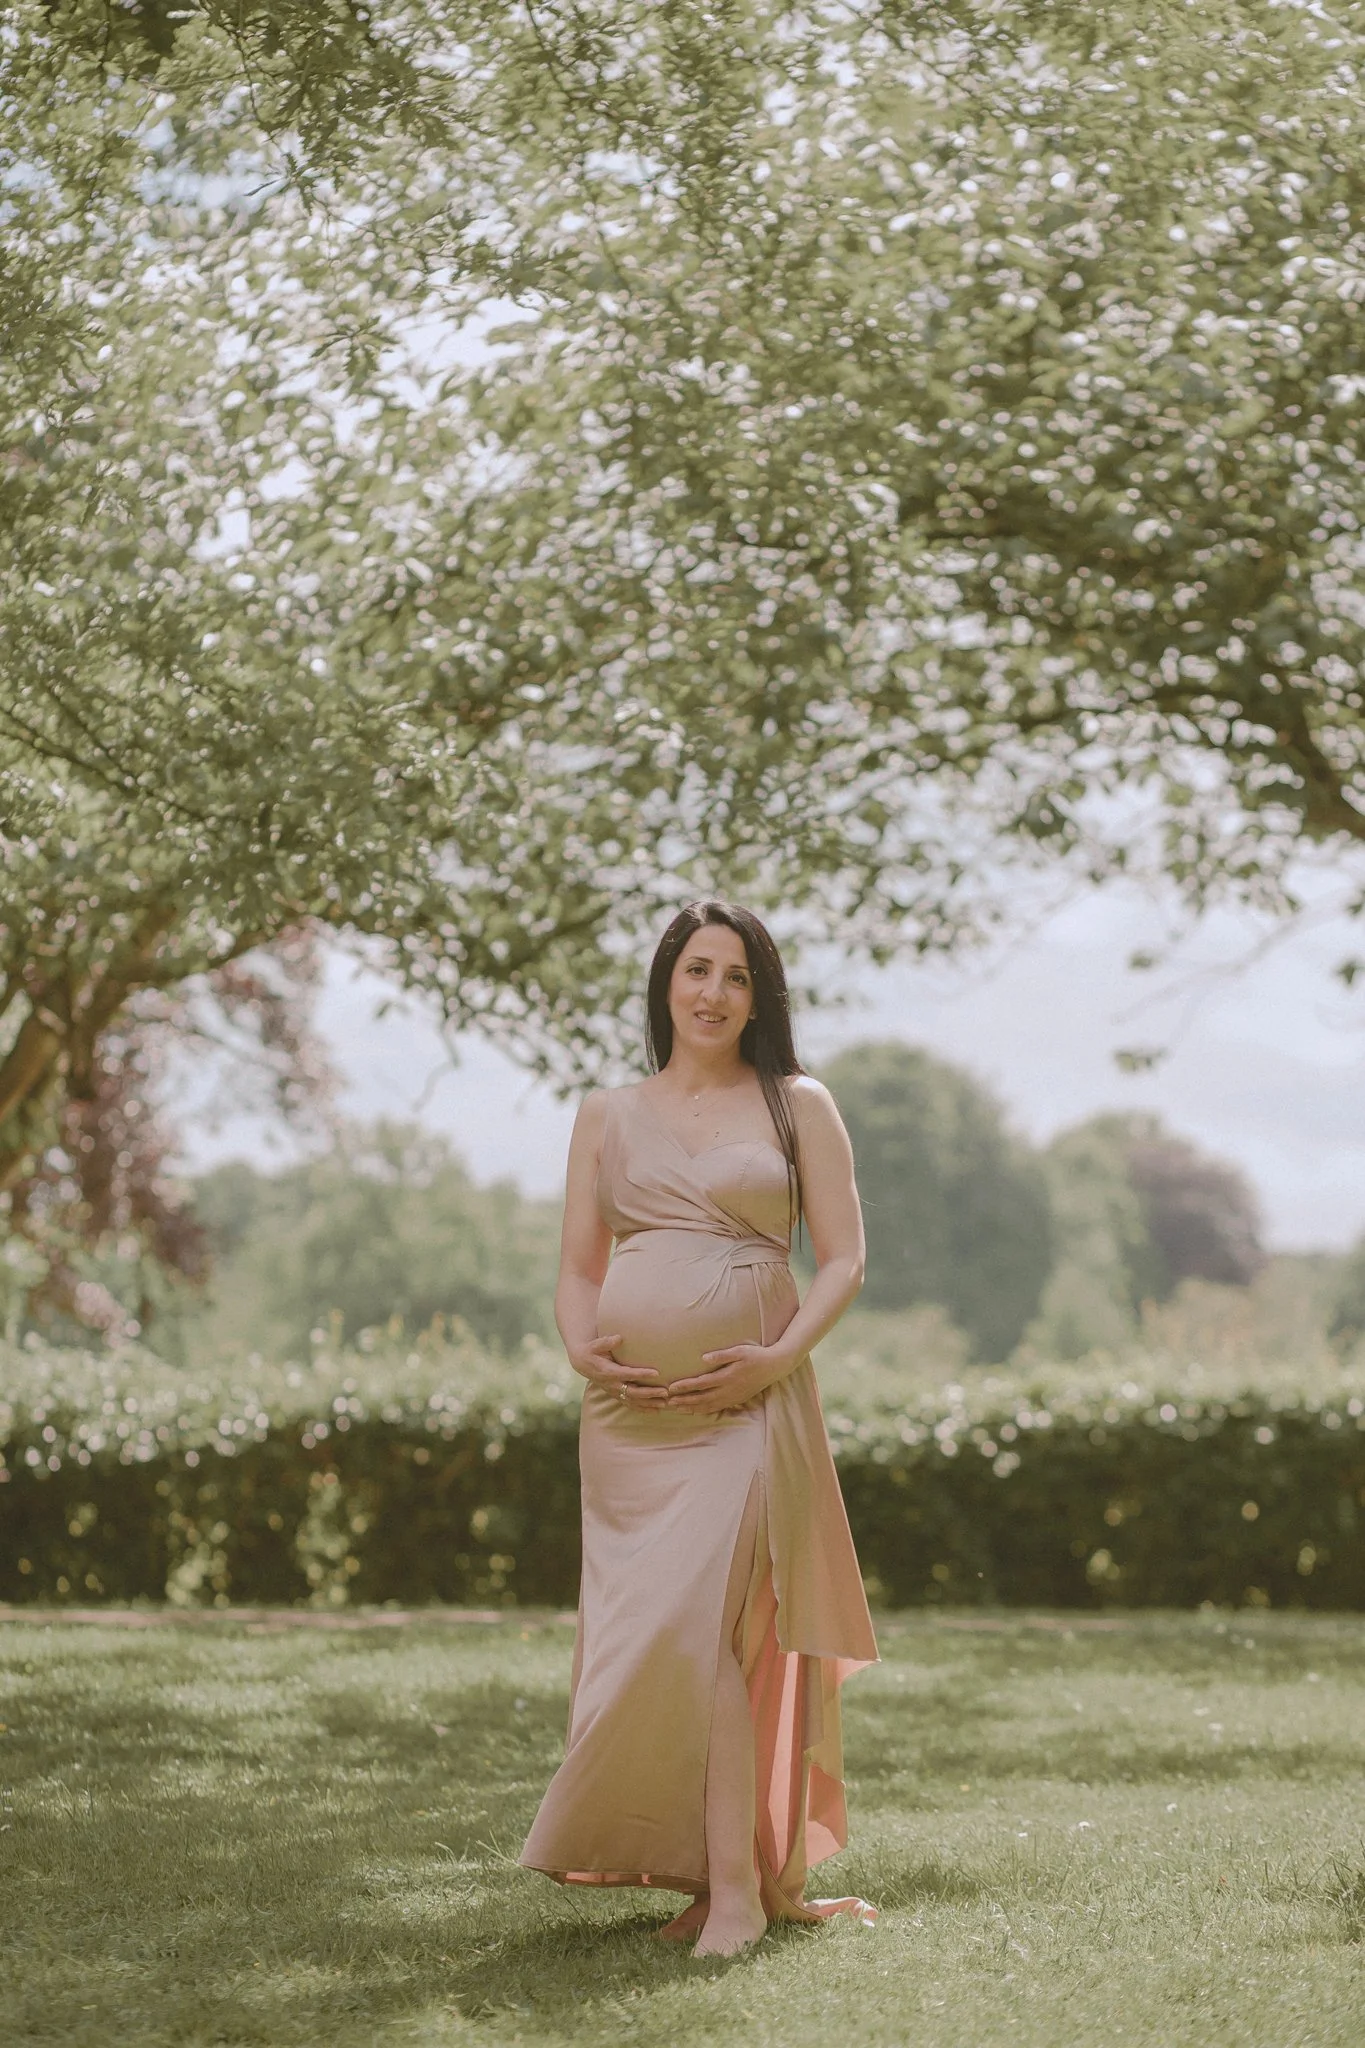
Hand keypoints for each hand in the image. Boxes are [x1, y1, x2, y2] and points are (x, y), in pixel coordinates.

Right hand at [566, 1332, 668, 1408]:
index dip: (641, 1374)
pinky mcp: (616, 1395)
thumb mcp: (595, 1345)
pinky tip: (656, 1411)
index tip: (657, 1373)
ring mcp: (614, 1392)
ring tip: (664, 1404)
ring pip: (633, 1401)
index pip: (627, 1374)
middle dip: (649, 1393)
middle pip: (633, 1392)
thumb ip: (606, 1342)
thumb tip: (618, 1338)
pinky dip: (643, 1409)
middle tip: (665, 1392)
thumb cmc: (591, 1351)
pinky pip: (630, 1405)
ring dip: (649, 1403)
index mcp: (608, 1372)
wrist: (582, 1363)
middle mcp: (612, 1384)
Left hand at [665, 1341, 797, 1414]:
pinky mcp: (736, 1400)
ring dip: (692, 1408)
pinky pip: (717, 1408)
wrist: (774, 1367)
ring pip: (708, 1406)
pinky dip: (705, 1410)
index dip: (685, 1386)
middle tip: (668, 1402)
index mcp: (726, 1376)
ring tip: (677, 1409)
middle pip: (701, 1398)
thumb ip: (721, 1355)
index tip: (671, 1388)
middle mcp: (728, 1390)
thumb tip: (703, 1358)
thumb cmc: (755, 1356)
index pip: (701, 1383)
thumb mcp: (739, 1351)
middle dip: (684, 1401)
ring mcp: (732, 1397)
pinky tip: (696, 1411)